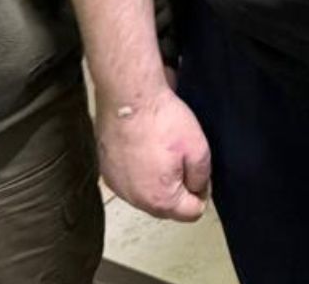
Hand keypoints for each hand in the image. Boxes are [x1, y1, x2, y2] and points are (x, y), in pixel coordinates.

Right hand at [96, 81, 210, 221]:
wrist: (128, 97)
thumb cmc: (161, 120)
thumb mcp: (198, 149)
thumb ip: (201, 177)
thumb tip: (198, 189)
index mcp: (160, 200)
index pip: (191, 212)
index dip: (201, 191)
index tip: (200, 172)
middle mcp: (135, 199)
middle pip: (167, 206)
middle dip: (179, 188)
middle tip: (182, 158)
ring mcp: (117, 186)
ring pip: (147, 193)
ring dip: (157, 179)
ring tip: (161, 150)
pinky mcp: (106, 171)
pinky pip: (130, 180)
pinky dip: (139, 170)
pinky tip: (144, 148)